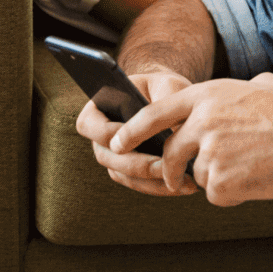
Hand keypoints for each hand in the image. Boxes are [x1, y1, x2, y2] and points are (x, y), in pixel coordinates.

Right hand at [75, 71, 197, 196]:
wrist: (176, 99)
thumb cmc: (168, 87)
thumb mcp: (168, 85)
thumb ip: (165, 102)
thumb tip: (168, 133)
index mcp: (100, 106)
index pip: (88, 125)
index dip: (107, 134)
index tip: (137, 135)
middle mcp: (102, 133)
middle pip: (105, 157)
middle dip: (134, 165)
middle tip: (162, 167)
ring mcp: (114, 153)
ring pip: (121, 175)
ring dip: (149, 182)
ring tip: (181, 182)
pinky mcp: (130, 169)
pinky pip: (137, 183)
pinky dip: (157, 186)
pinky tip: (183, 185)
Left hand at [110, 73, 272, 205]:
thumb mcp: (258, 86)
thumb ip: (232, 95)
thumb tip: (237, 94)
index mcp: (206, 96)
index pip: (154, 114)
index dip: (132, 131)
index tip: (116, 143)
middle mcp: (201, 122)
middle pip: (170, 154)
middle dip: (171, 171)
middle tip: (179, 182)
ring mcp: (210, 153)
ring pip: (198, 176)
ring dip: (218, 179)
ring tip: (250, 168)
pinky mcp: (222, 182)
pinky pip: (216, 194)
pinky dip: (234, 194)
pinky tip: (258, 179)